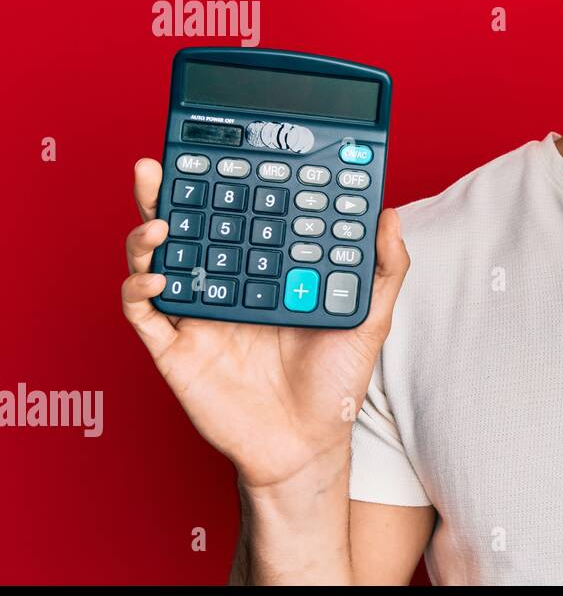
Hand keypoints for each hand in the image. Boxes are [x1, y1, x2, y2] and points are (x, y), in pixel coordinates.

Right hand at [121, 158, 410, 488]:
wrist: (308, 445)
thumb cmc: (335, 383)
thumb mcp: (370, 318)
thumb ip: (384, 268)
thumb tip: (388, 213)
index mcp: (265, 271)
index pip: (239, 216)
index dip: (228, 184)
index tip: (229, 150)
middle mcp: (226, 285)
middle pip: (188, 227)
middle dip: (167, 192)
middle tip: (160, 163)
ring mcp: (197, 315)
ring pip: (157, 260)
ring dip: (147, 233)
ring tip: (160, 216)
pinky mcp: (175, 349)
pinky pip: (144, 313)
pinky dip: (141, 288)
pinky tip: (160, 275)